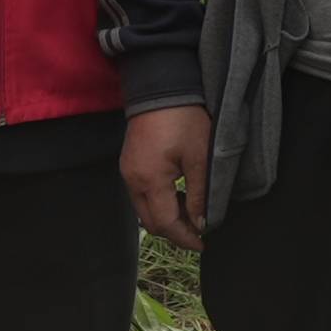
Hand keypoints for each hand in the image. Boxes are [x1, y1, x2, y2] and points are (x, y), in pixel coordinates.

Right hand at [123, 105, 212, 249]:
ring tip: (191, 213)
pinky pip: (141, 194)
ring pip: (144, 209)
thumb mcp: (200, 157)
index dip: (184, 238)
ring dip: (166, 217)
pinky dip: (159, 202)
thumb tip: (202, 222)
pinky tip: (177, 195)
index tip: (202, 243)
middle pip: (150, 222)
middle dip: (174, 232)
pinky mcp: (129, 162)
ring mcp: (128, 171)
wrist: (162, 86)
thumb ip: (200, 194)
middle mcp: (133, 180)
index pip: (165, 224)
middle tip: (198, 232)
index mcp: (150, 180)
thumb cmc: (184, 119)